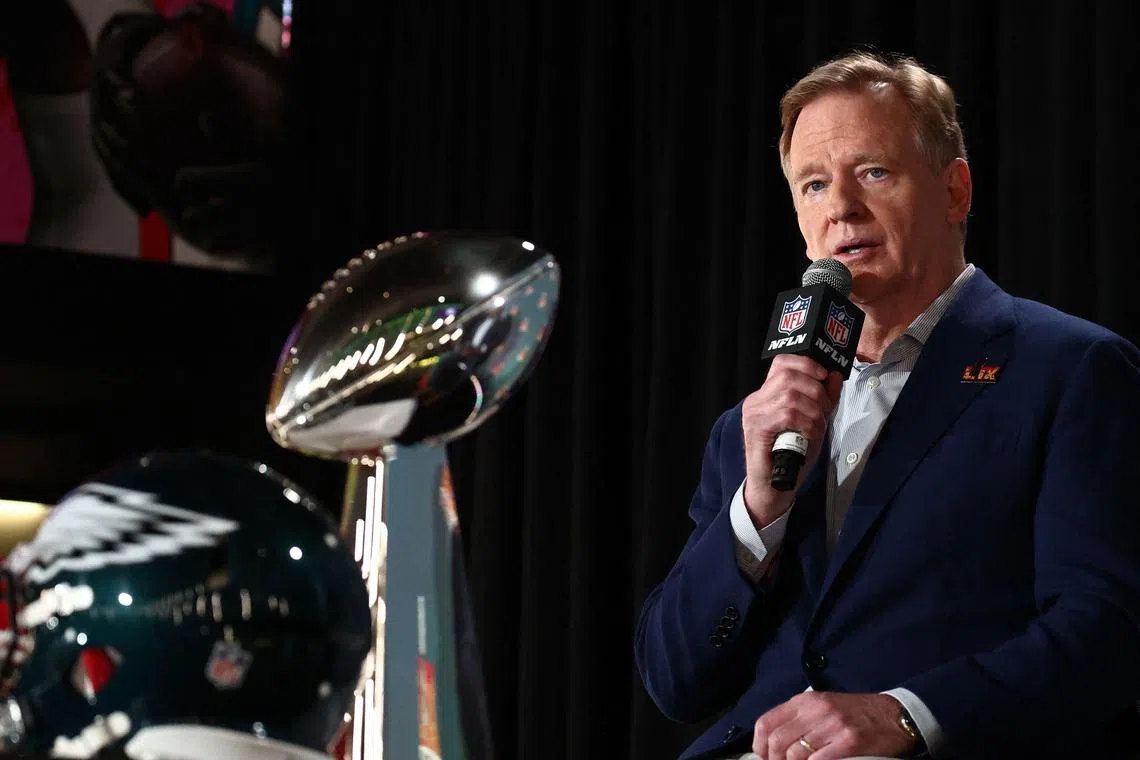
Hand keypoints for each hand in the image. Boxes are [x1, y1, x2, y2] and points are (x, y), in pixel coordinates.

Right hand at [741, 355, 842, 526]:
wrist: (774, 487)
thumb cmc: (792, 456)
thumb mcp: (814, 422)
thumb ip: (824, 399)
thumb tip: (834, 375)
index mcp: (767, 394)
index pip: (782, 362)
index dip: (807, 363)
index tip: (825, 376)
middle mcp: (756, 400)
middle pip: (789, 374)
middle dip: (816, 391)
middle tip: (824, 411)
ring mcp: (754, 414)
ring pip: (791, 395)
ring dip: (814, 410)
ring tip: (817, 427)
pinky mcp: (756, 429)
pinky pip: (788, 414)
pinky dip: (806, 423)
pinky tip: (809, 435)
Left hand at [751, 692, 916, 759]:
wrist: (893, 716)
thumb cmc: (855, 714)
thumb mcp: (822, 706)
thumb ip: (798, 720)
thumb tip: (773, 743)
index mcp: (805, 701)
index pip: (766, 722)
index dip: (759, 746)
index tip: (764, 758)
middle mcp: (816, 711)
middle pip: (777, 741)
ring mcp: (832, 726)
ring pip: (795, 753)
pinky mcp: (849, 742)